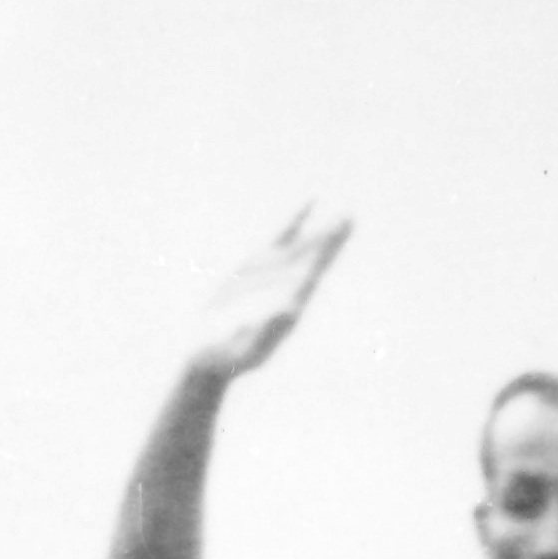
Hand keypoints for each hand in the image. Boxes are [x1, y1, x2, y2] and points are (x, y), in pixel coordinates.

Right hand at [186, 206, 351, 383]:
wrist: (207, 354)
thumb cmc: (223, 357)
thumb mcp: (242, 348)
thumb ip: (265, 332)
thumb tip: (289, 310)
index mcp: (287, 308)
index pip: (307, 279)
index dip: (320, 259)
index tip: (333, 239)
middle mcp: (286, 290)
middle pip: (313, 262)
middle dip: (331, 242)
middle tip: (350, 219)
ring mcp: (274, 276)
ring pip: (303, 248)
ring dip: (323, 232)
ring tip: (346, 216)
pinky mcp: (259, 266)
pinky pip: (282, 238)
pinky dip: (297, 221)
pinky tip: (312, 201)